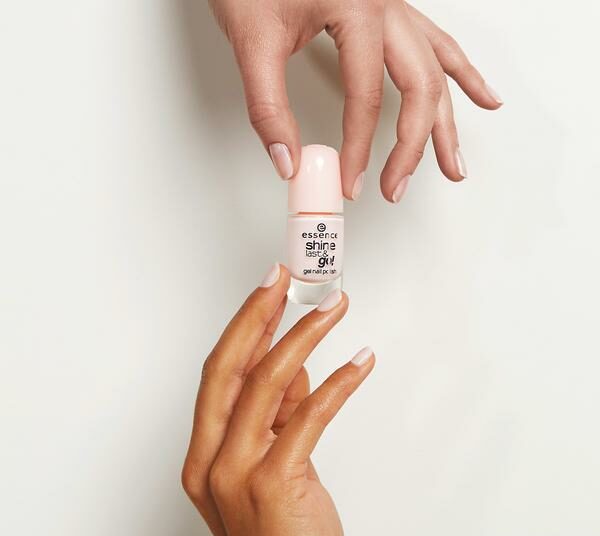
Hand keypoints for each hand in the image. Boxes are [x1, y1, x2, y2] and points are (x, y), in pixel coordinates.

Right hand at [182, 264, 374, 535]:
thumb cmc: (282, 530)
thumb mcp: (273, 462)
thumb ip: (278, 414)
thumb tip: (293, 362)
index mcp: (206, 454)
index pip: (220, 372)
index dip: (243, 325)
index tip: (266, 291)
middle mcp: (211, 461)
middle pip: (230, 367)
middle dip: (259, 314)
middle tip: (284, 280)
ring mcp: (236, 474)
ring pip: (267, 382)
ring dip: (305, 335)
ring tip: (333, 309)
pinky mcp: (273, 485)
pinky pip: (309, 416)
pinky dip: (338, 381)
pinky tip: (359, 361)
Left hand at [209, 0, 502, 201]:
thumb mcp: (252, 42)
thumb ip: (268, 107)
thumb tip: (288, 161)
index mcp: (358, 10)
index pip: (367, 99)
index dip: (358, 150)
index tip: (350, 182)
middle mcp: (386, 6)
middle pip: (419, 87)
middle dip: (412, 147)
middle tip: (397, 187)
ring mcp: (395, 7)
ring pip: (437, 71)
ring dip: (447, 123)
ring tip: (454, 164)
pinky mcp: (391, 12)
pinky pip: (438, 46)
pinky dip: (460, 75)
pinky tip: (481, 97)